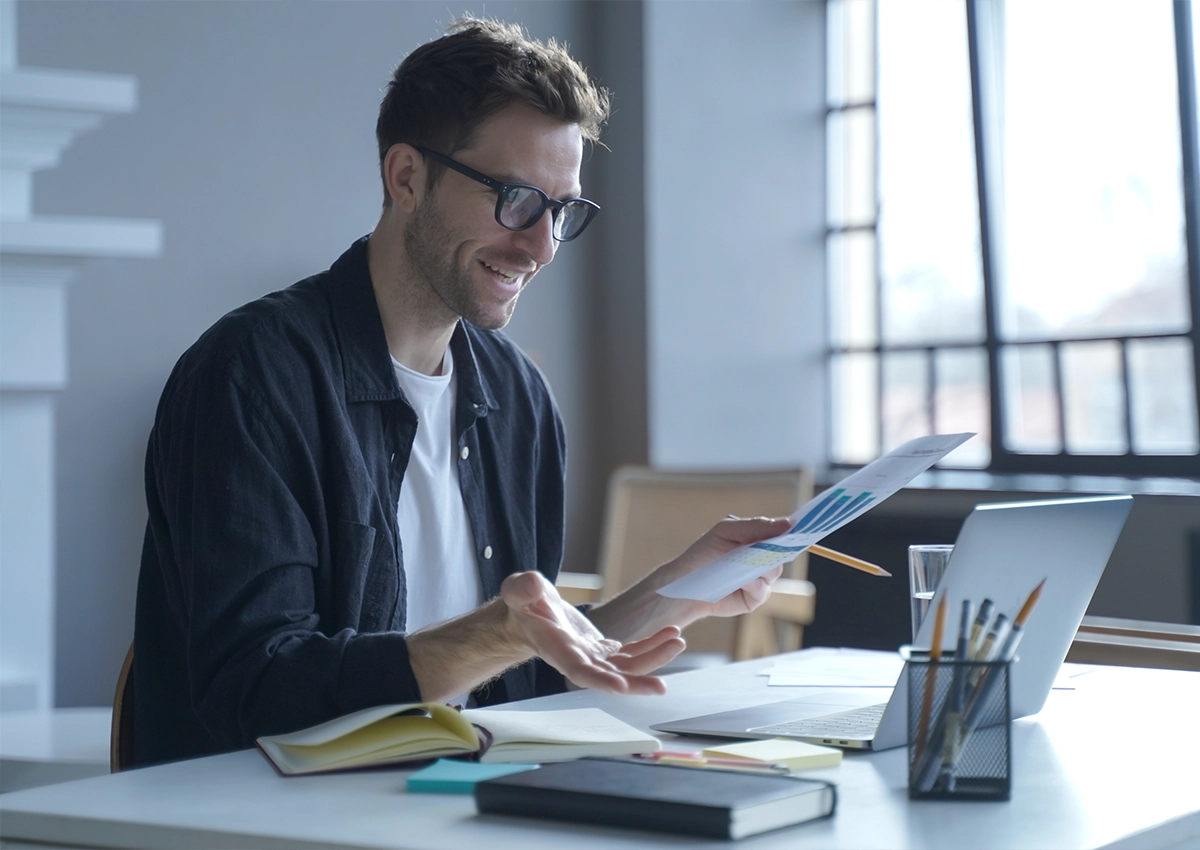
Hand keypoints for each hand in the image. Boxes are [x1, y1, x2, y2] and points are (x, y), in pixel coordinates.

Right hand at [500, 571, 684, 693]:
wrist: (529, 614)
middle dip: (637, 681)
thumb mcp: (518, 590)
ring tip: (677, 640)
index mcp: (558, 649)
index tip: (621, 687)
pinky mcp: (603, 649)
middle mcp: (578, 659)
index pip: (579, 671)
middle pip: (610, 676)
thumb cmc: (522, 603)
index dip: (600, 680)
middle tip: (662, 687)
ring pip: (627, 666)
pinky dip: (651, 645)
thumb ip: (522, 589)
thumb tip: (533, 585)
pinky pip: (632, 653)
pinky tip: (670, 634)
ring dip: (653, 657)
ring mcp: (593, 656)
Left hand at [656, 516, 793, 617]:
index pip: (783, 532)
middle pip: (784, 551)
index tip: (801, 527)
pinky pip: (763, 588)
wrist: (686, 585)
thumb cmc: (704, 554)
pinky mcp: (755, 597)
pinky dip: (752, 583)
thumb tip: (788, 524)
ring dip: (759, 566)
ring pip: (774, 570)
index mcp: (758, 539)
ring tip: (739, 564)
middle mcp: (763, 558)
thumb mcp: (726, 531)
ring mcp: (761, 578)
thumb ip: (756, 526)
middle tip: (770, 544)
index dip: (794, 530)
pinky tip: (739, 582)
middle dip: (779, 548)